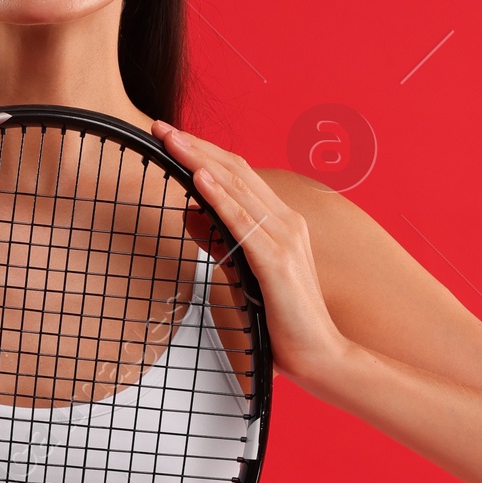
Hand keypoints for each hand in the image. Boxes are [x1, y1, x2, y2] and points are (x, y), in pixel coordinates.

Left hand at [151, 122, 348, 390]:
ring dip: (201, 161)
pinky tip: (200, 181)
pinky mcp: (277, 263)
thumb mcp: (245, 273)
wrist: (321, 355)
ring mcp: (284, 240)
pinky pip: (243, 224)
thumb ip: (220, 241)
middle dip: (196, 146)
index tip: (171, 137)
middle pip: (236, 171)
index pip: (238, 176)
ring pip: (237, 189)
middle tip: (160, 127)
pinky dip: (220, 198)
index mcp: (280, 223)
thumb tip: (189, 212)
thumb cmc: (285, 321)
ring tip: (171, 141)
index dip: (204, 153)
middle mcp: (286, 223)